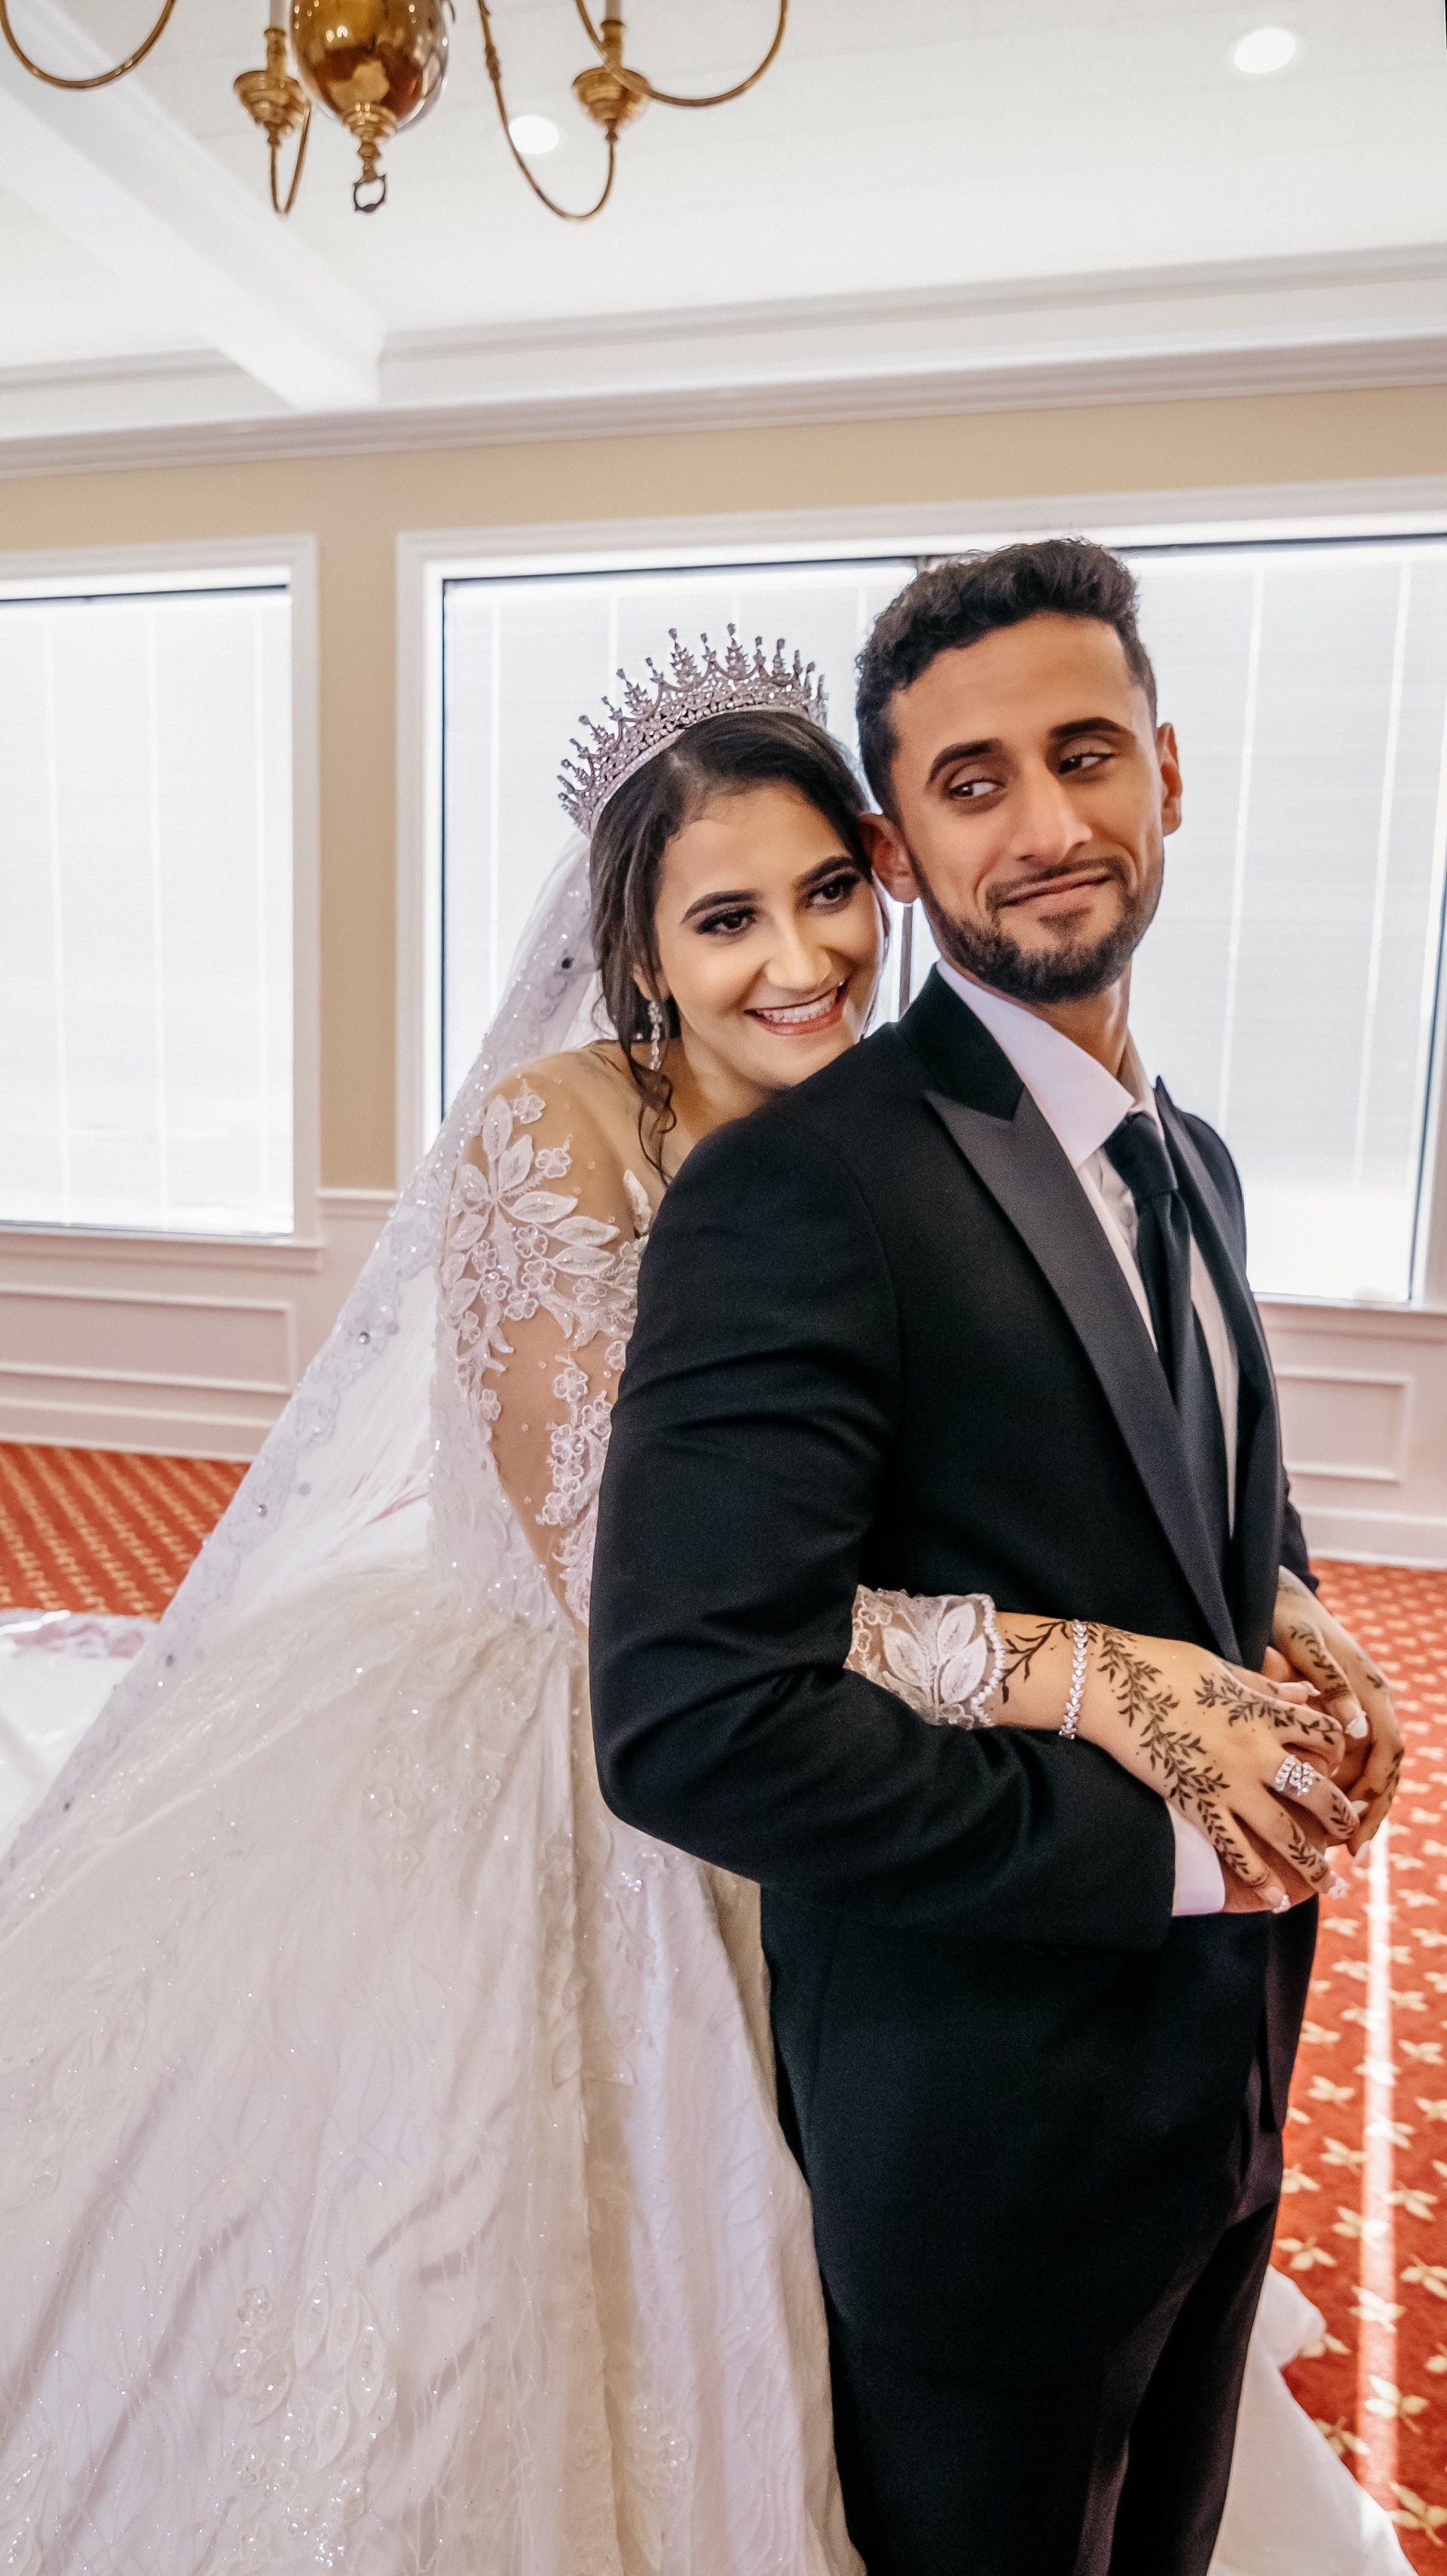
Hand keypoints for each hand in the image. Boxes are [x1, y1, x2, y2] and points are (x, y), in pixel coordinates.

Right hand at [1070, 1628, 1354, 1908]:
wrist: (1109, 1684)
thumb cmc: (1160, 1665)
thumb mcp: (1220, 1669)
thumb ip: (1264, 1685)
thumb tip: (1303, 1693)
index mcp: (1263, 1711)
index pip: (1324, 1735)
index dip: (1336, 1752)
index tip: (1333, 1765)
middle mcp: (1255, 1750)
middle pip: (1317, 1790)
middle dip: (1340, 1817)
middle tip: (1349, 1835)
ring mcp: (1227, 1782)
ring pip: (1286, 1832)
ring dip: (1313, 1863)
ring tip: (1329, 1883)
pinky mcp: (1195, 1804)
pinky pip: (1235, 1850)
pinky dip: (1259, 1878)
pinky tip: (1275, 1899)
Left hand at [1272, 1569, 1402, 1853]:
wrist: (1277, 1591)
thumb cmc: (1284, 1615)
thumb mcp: (1301, 1643)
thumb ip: (1328, 1682)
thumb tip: (1356, 1730)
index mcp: (1370, 1687)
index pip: (1387, 1751)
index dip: (1375, 1793)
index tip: (1355, 1828)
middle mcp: (1373, 1698)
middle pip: (1386, 1767)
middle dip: (1372, 1811)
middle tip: (1352, 1852)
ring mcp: (1362, 1705)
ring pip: (1374, 1765)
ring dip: (1363, 1805)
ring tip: (1343, 1846)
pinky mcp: (1344, 1708)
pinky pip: (1356, 1755)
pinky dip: (1349, 1786)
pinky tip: (1328, 1813)